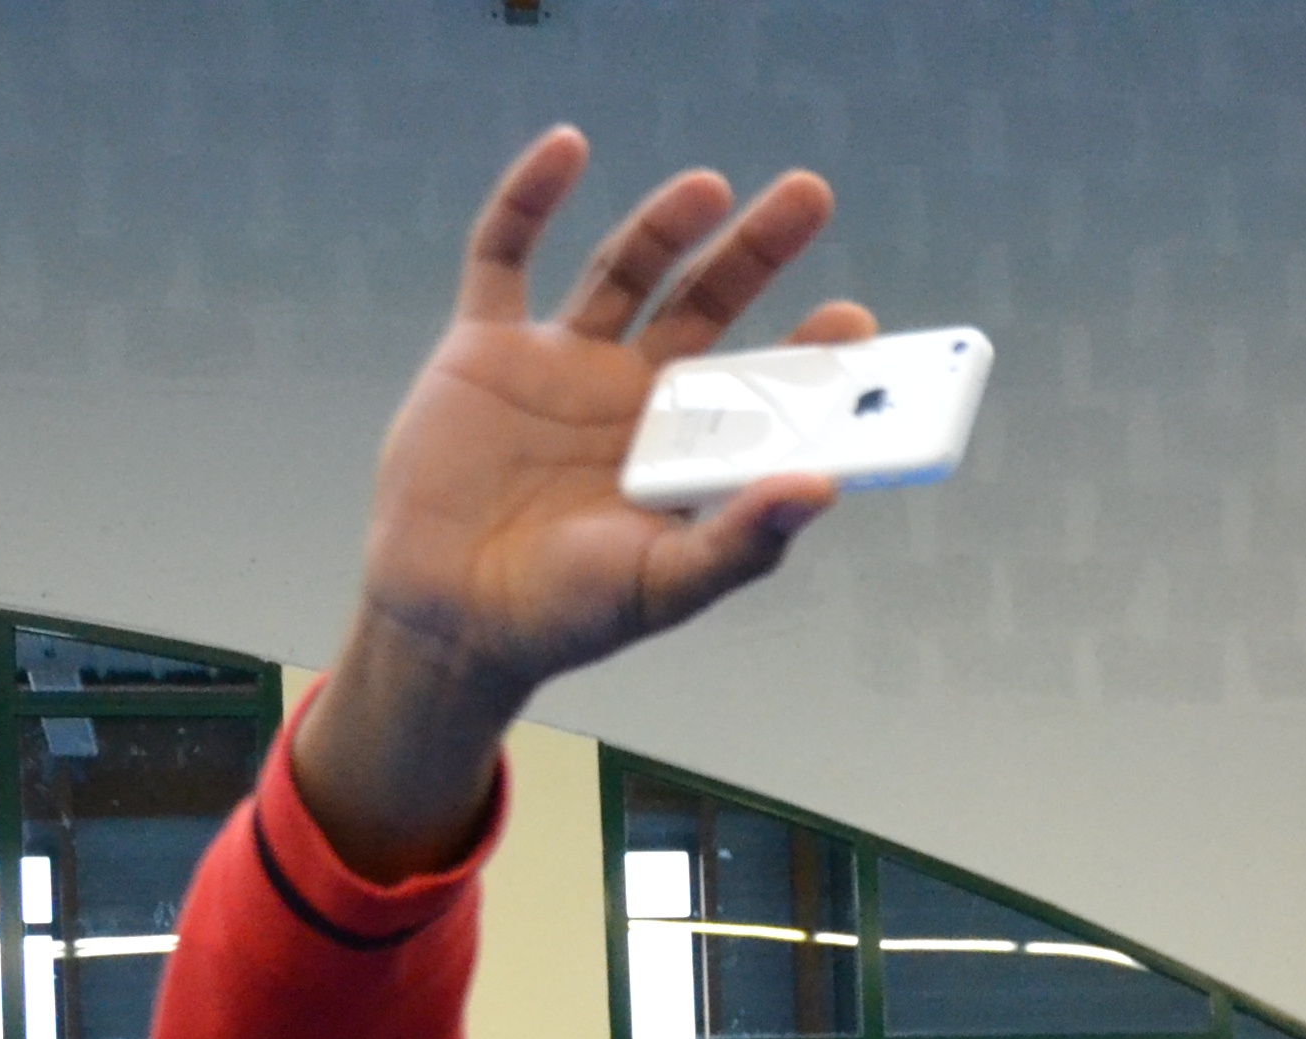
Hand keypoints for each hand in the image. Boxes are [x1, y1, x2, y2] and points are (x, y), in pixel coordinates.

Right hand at [290, 135, 873, 878]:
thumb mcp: (665, 585)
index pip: (762, 382)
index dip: (808, 351)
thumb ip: (743, 539)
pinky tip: (568, 149)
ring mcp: (559, 364)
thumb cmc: (565, 615)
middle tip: (811, 195)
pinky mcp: (484, 348)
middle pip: (706, 301)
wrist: (449, 622)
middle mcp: (631, 393)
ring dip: (667, 223)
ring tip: (712, 186)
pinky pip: (503, 254)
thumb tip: (824, 488)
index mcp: (684, 447)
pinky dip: (529, 197)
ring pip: (624, 270)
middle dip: (755, 250)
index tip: (856, 321)